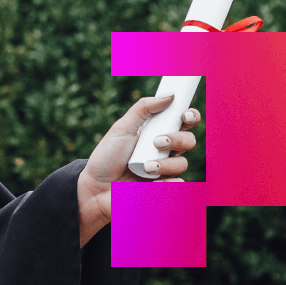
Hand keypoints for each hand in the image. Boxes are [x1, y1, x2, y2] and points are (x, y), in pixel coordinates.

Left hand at [76, 95, 200, 245]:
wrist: (95, 187)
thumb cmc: (107, 157)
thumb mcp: (121, 128)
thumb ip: (143, 109)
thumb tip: (169, 95)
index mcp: (158, 132)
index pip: (182, 121)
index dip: (190, 115)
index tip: (185, 115)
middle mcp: (165, 151)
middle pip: (189, 141)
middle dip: (178, 139)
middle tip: (158, 142)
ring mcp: (165, 170)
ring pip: (182, 164)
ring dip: (165, 164)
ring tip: (145, 167)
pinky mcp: (162, 189)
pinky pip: (177, 184)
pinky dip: (166, 183)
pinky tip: (151, 183)